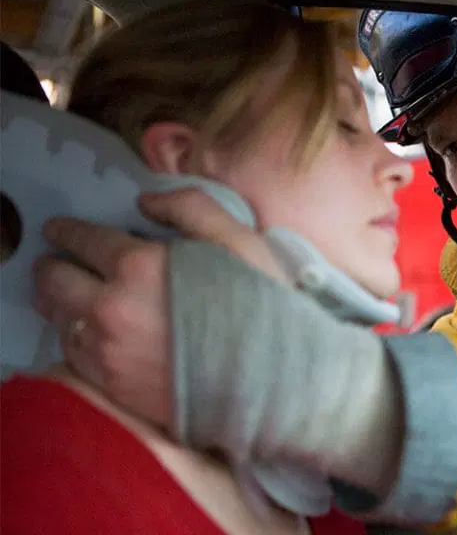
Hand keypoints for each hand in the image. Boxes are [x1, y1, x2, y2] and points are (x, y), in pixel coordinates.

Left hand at [34, 188, 286, 427]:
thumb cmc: (263, 306)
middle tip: (53, 260)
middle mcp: (111, 308)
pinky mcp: (112, 386)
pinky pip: (71, 355)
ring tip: (61, 294)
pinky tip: (83, 332)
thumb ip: (191, 207)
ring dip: (55, 301)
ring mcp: (107, 352)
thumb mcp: (240, 242)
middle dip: (51, 264)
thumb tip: (145, 202)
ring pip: (58, 319)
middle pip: (56, 280)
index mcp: (140, 266)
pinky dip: (71, 336)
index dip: (67, 230)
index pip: (85, 240)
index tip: (58, 229)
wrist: (273, 383)